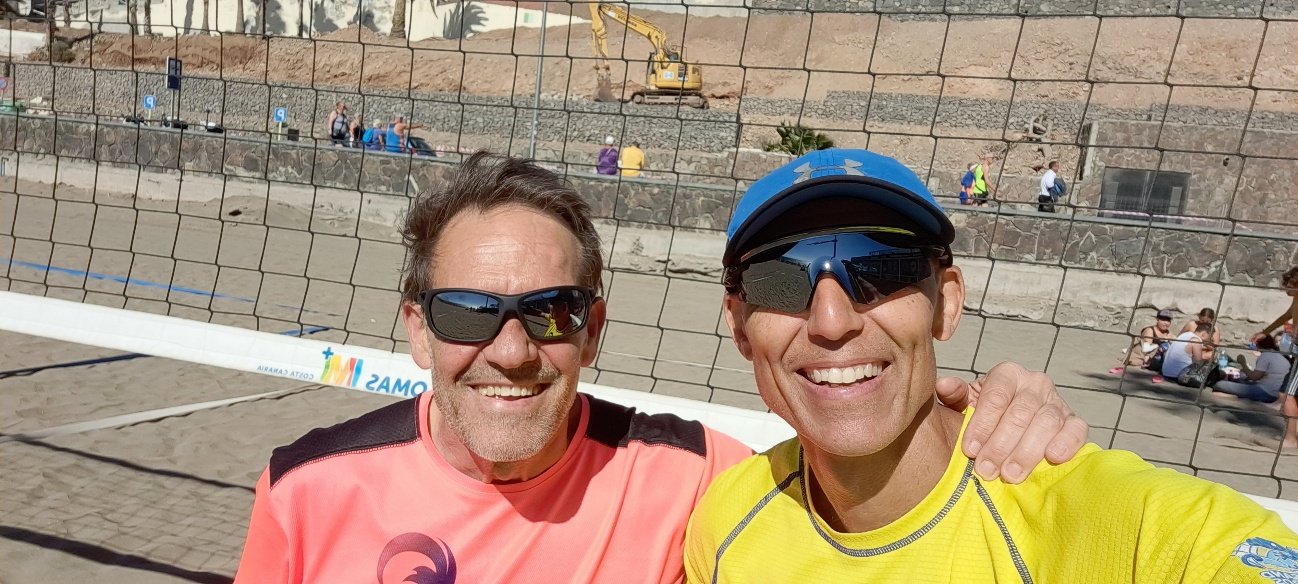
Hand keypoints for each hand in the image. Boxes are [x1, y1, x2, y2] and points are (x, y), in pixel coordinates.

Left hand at [935, 362, 1089, 483]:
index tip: (970, 450)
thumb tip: (944, 386)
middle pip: (1020, 413)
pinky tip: (1053, 458)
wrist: (1011, 428)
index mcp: (1007, 374)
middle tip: (986, 470)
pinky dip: (1067, 443)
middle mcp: (1035, 383)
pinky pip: (1076, 430)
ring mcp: (1057, 401)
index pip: (996, 397)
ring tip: (1010, 474)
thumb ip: (955, 396)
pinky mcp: (1074, 421)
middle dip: (1001, 445)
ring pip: (1046, 423)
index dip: (982, 425)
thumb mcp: (966, 405)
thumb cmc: (985, 417)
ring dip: (1027, 451)